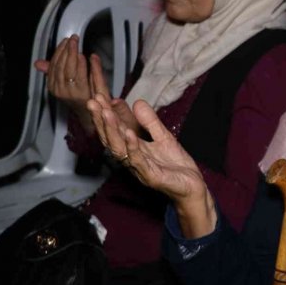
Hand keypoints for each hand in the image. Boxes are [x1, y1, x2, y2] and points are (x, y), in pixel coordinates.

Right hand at [35, 35, 98, 131]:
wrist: (89, 113)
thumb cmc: (79, 95)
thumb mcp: (65, 82)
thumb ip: (53, 71)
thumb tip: (37, 63)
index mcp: (53, 86)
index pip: (53, 65)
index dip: (58, 52)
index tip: (65, 41)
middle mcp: (58, 90)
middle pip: (60, 66)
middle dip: (65, 50)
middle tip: (72, 39)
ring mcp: (69, 92)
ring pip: (68, 70)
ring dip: (72, 55)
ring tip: (76, 44)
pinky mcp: (80, 94)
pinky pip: (79, 76)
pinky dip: (80, 65)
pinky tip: (82, 56)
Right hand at [87, 97, 214, 236]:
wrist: (192, 186)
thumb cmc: (175, 165)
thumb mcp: (164, 137)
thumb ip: (150, 122)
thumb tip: (137, 102)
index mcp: (132, 150)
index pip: (114, 131)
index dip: (105, 114)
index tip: (98, 97)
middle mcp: (131, 159)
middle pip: (110, 139)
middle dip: (101, 120)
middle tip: (93, 102)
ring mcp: (139, 169)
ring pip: (119, 150)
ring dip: (112, 131)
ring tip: (106, 113)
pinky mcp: (151, 177)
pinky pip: (138, 161)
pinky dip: (133, 147)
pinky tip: (129, 133)